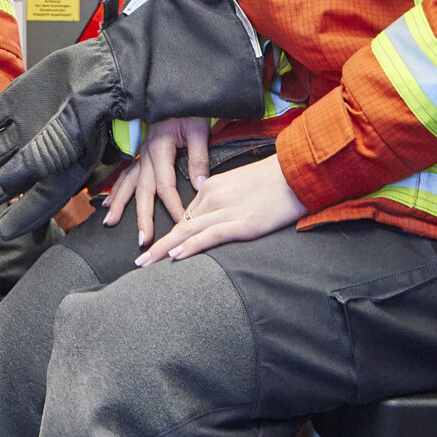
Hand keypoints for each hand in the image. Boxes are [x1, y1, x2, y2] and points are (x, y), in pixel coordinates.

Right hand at [102, 117, 210, 245]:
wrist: (178, 91)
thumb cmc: (190, 110)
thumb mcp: (199, 129)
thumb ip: (199, 157)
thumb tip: (200, 185)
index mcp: (160, 148)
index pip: (166, 185)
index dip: (174, 207)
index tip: (182, 224)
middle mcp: (146, 154)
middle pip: (143, 190)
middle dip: (142, 216)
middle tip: (143, 240)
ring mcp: (141, 154)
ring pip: (127, 183)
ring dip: (119, 204)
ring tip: (110, 223)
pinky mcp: (141, 154)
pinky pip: (125, 175)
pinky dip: (116, 190)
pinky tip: (107, 203)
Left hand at [136, 155, 304, 266]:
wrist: (297, 172)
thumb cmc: (275, 180)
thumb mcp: (241, 185)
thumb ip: (224, 199)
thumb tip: (215, 218)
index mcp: (212, 186)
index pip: (186, 214)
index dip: (171, 234)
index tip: (158, 248)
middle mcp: (213, 196)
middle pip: (180, 224)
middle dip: (158, 245)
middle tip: (140, 261)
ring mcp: (226, 210)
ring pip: (188, 231)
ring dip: (165, 249)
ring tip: (146, 264)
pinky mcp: (241, 222)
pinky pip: (209, 235)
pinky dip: (191, 246)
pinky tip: (176, 256)